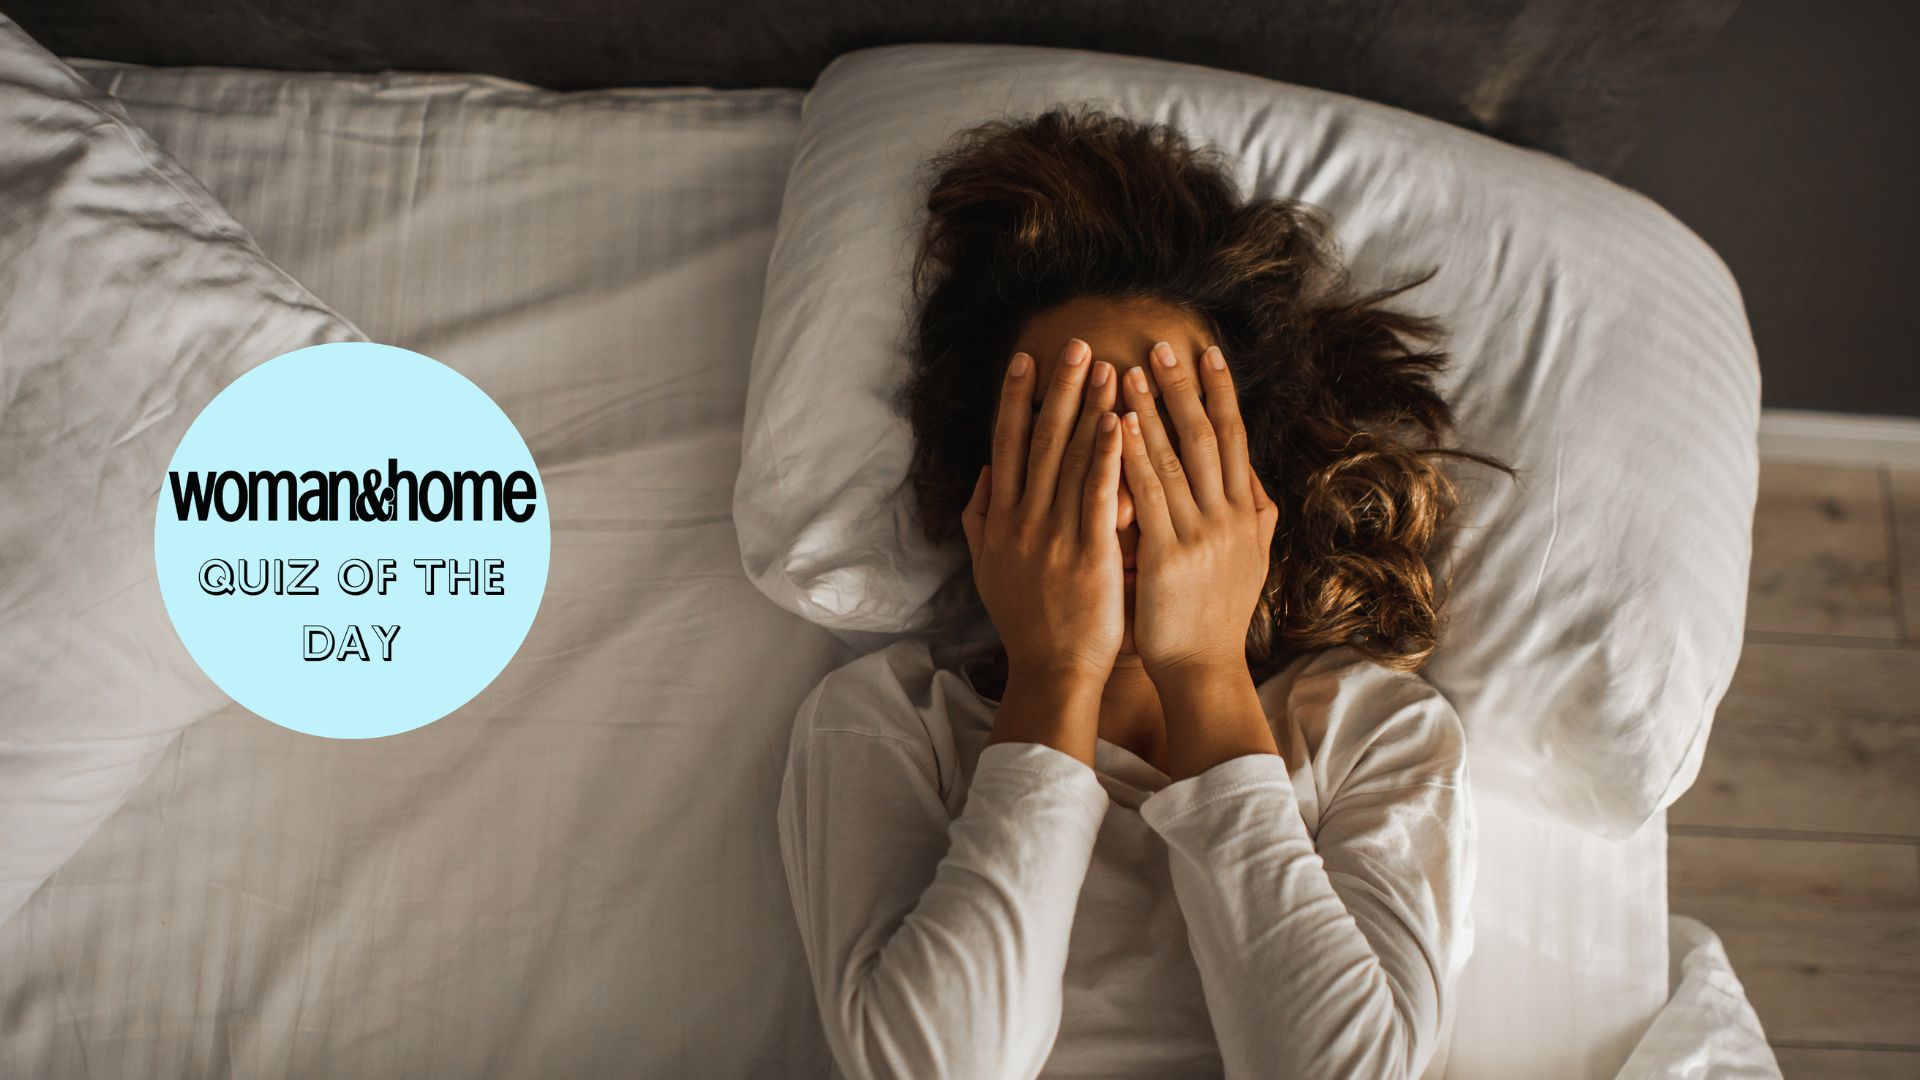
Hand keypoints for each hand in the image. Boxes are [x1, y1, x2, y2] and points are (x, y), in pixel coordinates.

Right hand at [962, 338, 1125, 682]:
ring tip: (1107, 367)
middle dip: (1058, 389)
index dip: (1014, 399)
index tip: (1026, 360)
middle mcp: (1023, 520)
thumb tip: (984, 475)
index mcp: (1001, 520)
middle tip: (1075, 344)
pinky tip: (1119, 422)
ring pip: (1070, 459)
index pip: (1006, 445)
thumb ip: (981, 519)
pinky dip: (1107, 456)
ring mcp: (1055, 535)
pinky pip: (1098, 495)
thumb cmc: (1026, 622)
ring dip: (1089, 408)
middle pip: (1038, 440)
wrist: (1052, 670)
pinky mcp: (1089, 554)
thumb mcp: (988, 568)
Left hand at [1117, 342, 1279, 682]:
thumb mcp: (1251, 563)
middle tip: (1164, 344)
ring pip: (1177, 458)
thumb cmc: (1217, 618)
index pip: (1235, 439)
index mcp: (1245, 513)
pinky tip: (1120, 425)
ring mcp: (1201, 534)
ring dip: (1153, 410)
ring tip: (1130, 370)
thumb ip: (1255, 520)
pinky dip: (1136, 456)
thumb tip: (1258, 485)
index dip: (1222, 394)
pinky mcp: (1170, 556)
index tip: (1208, 353)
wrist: (1204, 670)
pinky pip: (1150, 495)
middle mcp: (1229, 516)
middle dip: (1185, 387)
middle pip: (1208, 436)